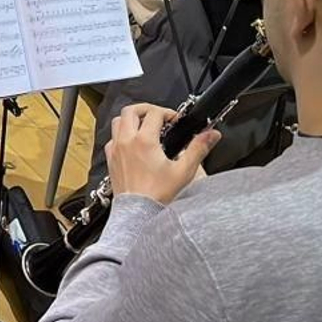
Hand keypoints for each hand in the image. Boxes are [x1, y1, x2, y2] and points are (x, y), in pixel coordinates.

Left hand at [104, 103, 220, 205]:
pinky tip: (132, 143)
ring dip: (130, 119)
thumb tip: (211, 135)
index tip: (175, 120)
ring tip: (144, 125)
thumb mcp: (183, 170)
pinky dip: (121, 134)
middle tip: (159, 115)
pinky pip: (112, 138)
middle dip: (146, 108)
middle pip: (131, 110)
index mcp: (144, 141)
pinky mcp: (110, 158)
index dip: (167, 112)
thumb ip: (198, 149)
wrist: (138, 212)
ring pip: (117, 121)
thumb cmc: (157, 195)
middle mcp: (127, 141)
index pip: (154, 113)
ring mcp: (116, 149)